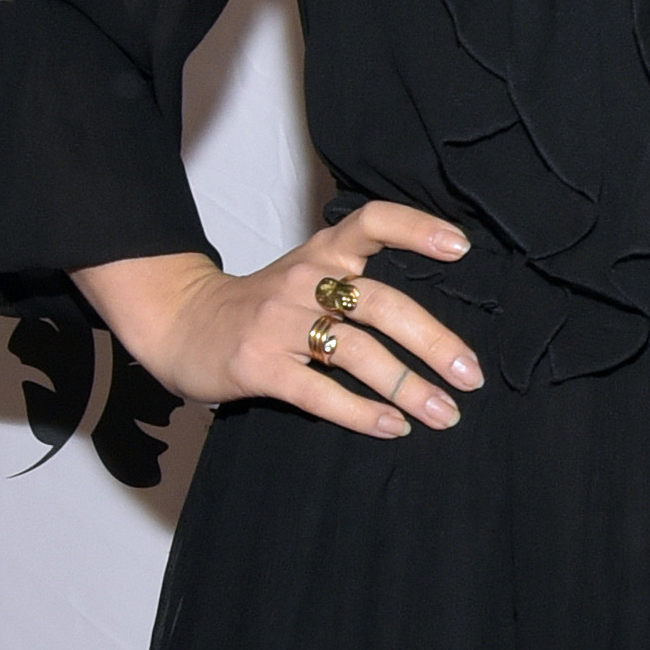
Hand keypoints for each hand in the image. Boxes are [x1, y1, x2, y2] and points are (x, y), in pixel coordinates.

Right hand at [75, 203, 478, 441]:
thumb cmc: (258, 308)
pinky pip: (319, 391)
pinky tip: (391, 427)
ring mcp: (278, 323)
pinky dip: (361, 412)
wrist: (179, 324)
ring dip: (408, 386)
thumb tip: (433, 328)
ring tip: (443, 414)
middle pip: (381, 304)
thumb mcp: (303, 277)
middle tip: (470, 376)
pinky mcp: (258, 365)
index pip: (370, 222)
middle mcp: (302, 280)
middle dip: (433, 342)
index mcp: (320, 253)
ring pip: (357, 351)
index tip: (460, 247)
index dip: (416, 228)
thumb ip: (353, 284)